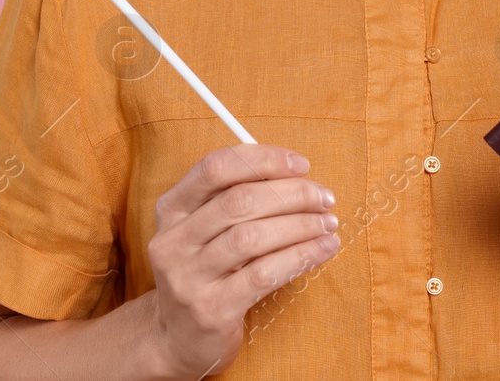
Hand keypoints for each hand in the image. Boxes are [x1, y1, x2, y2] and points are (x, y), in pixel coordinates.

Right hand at [145, 144, 340, 377]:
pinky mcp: (211, 310)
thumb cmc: (206, 272)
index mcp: (171, 209)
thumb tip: (295, 174)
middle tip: (325, 198)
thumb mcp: (206, 231)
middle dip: (291, 194)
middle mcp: (172, 240)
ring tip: (328, 224)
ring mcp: (188, 277)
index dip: (263, 159)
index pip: (216, 168)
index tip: (301, 165)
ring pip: (252, 237)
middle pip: (238, 201)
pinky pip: (263, 275)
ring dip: (300, 225)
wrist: (178, 340)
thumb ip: (236, 198)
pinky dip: (299, 257)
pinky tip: (323, 250)